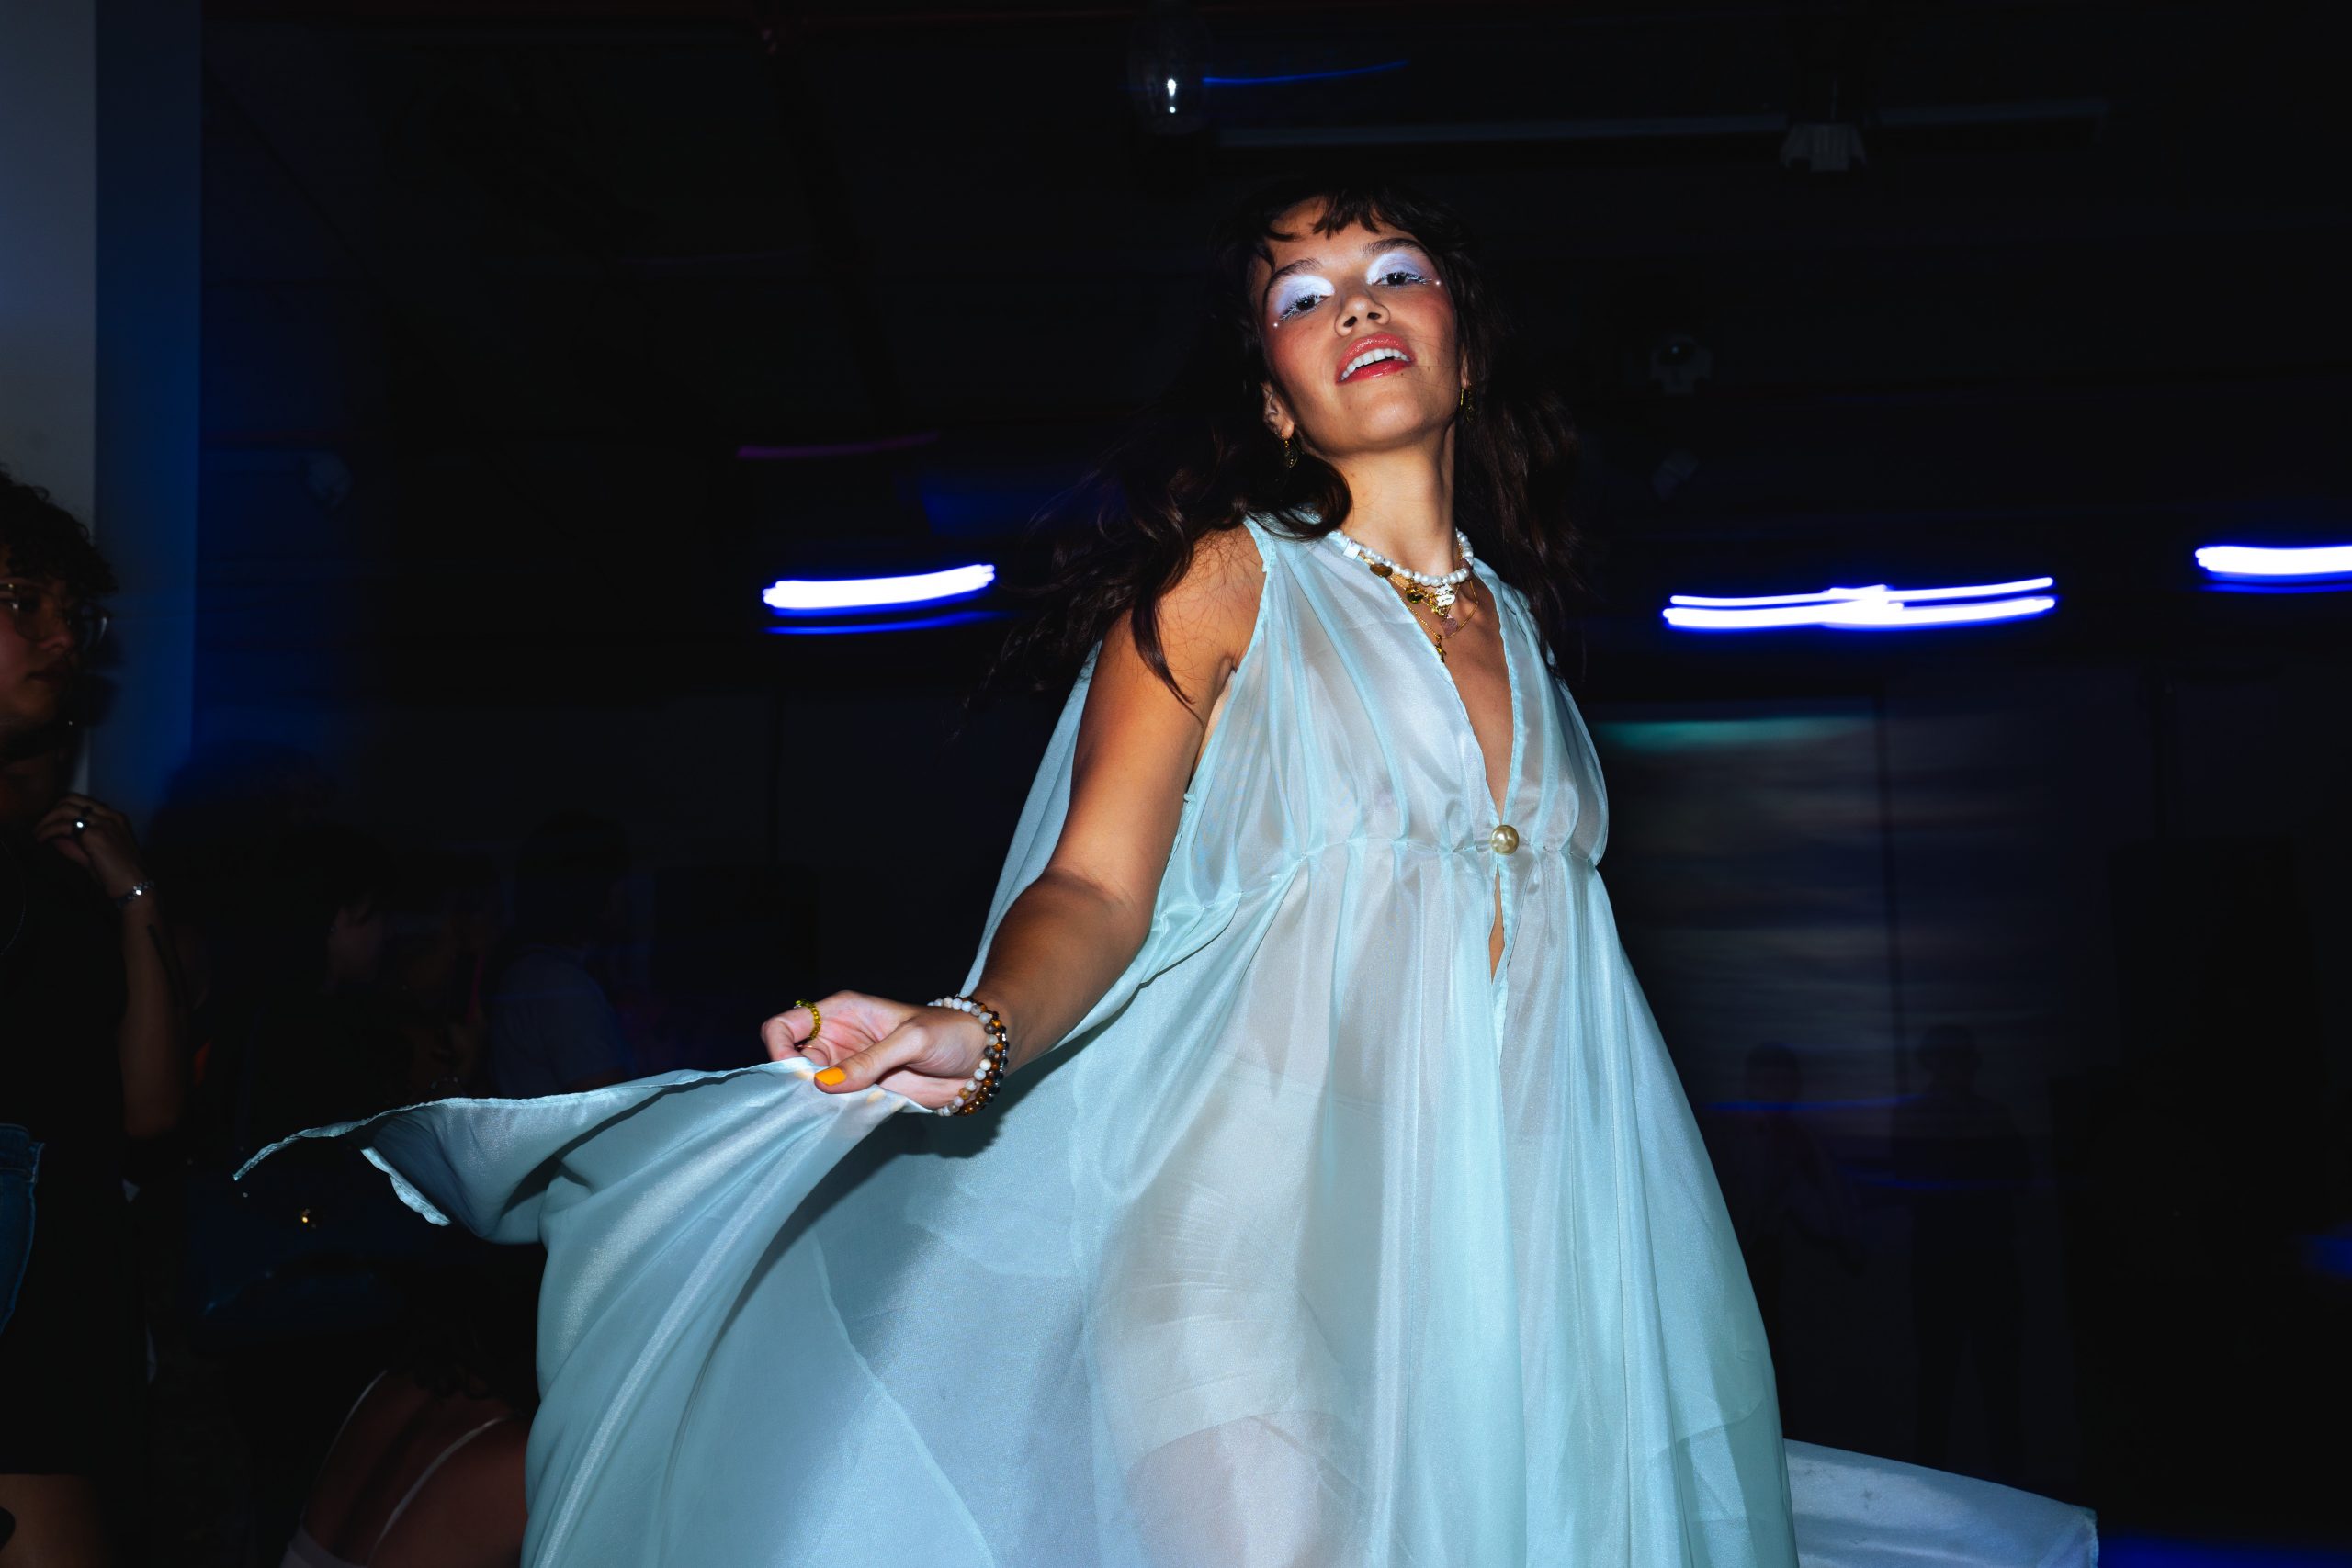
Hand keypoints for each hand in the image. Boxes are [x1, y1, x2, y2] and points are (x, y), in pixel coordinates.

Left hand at [33, 793, 147, 902]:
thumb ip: (76, 844)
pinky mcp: (95, 834)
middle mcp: (110, 815)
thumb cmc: (119, 875)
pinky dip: (48, 831)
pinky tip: (41, 840)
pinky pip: (64, 826)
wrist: (134, 886)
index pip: (82, 802)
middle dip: (50, 812)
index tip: (50, 824)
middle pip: (71, 800)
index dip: (61, 810)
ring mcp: (104, 823)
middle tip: (40, 828)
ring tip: (37, 834)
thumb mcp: (95, 855)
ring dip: (46, 821)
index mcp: (115, 818)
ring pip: (65, 809)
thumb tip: (54, 838)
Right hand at [761, 989, 993, 1112]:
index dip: (778, 1048)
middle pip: (791, 1060)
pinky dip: (832, 1114)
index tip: (794, 1075)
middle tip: (810, 1101)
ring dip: (813, 1102)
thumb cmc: (951, 1032)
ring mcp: (849, 1068)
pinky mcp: (863, 1092)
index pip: (786, 1024)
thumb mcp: (911, 1040)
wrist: (981, 1057)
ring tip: (827, 1113)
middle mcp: (838, 1039)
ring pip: (810, 1087)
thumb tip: (824, 1083)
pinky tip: (841, 1120)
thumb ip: (869, 1061)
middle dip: (793, 1082)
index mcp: (842, 1011)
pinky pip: (834, 1105)